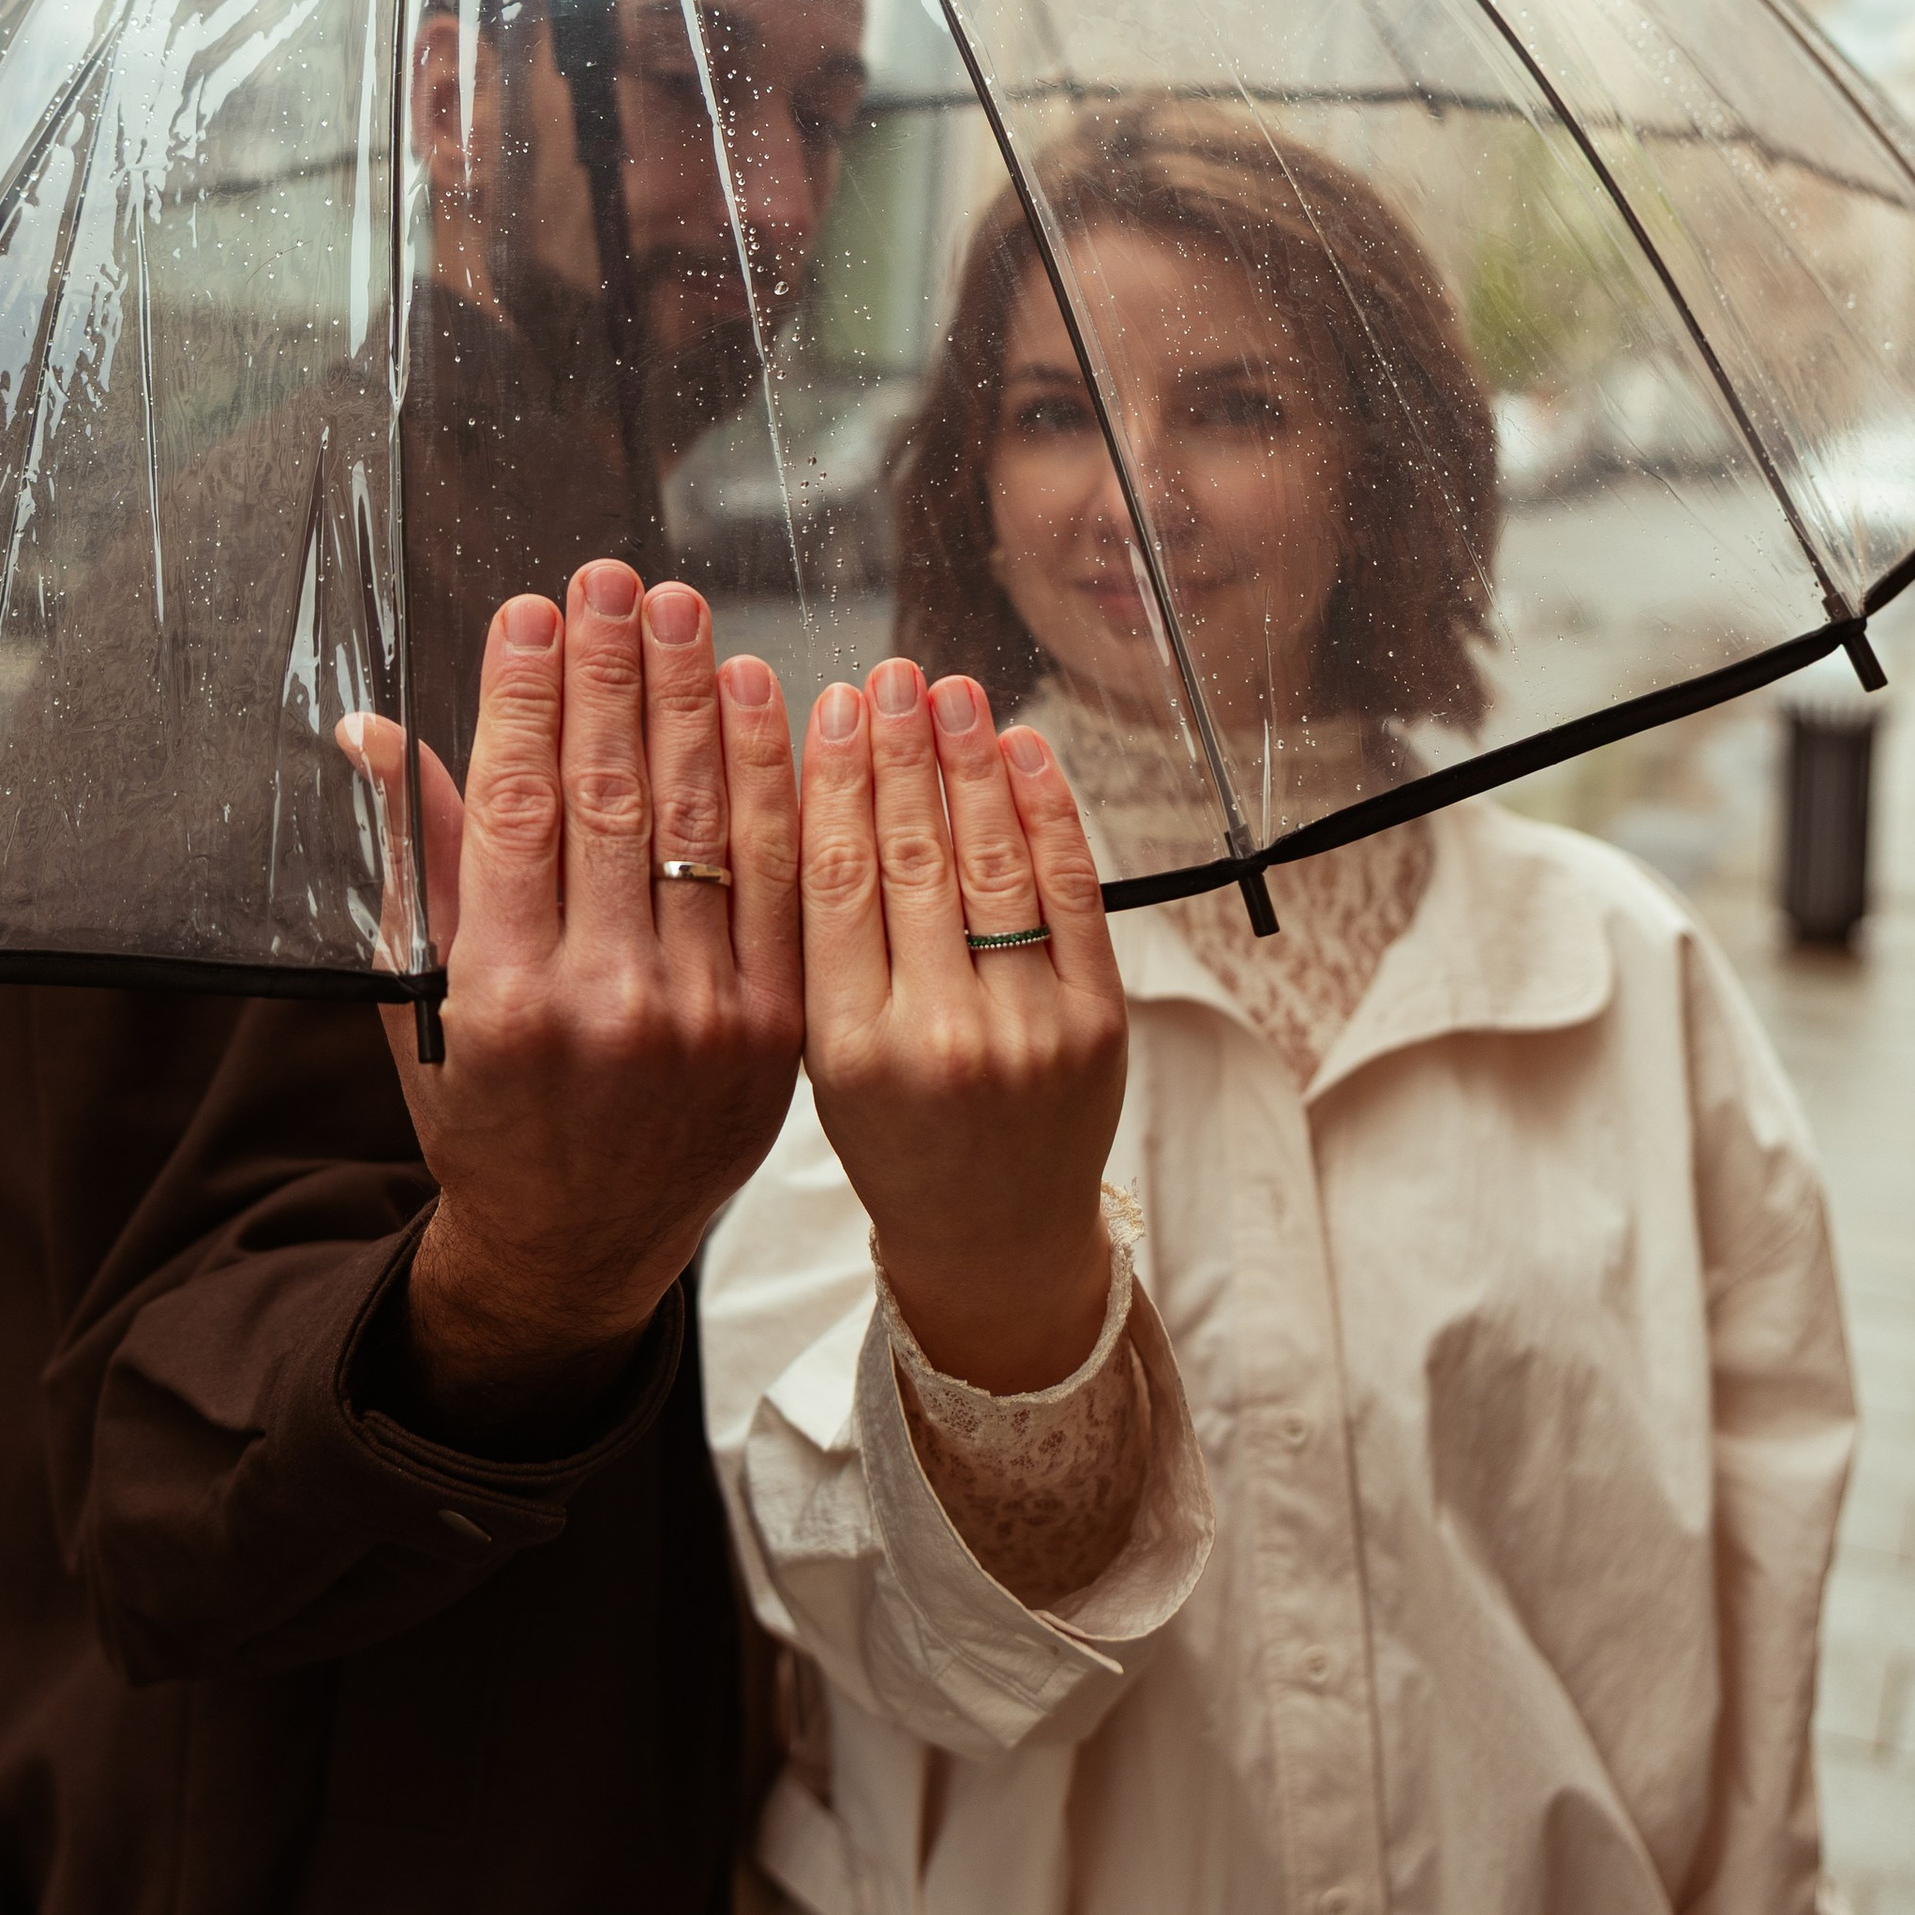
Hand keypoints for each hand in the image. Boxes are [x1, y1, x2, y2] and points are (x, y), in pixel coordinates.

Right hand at [340, 566, 801, 1442]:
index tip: (531, 611)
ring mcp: (700, 1019)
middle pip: (612, 800)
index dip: (525, 699)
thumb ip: (412, 859)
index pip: (516, 808)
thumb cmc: (481, 1110)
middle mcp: (601, 1006)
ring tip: (685, 610)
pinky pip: (780, 878)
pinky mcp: (776, 1028)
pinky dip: (772, 781)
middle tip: (615, 579)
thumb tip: (373, 730)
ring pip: (701, 826)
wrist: (577, 1246)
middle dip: (612, 674)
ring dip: (694, 702)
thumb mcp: (417, 998)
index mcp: (497, 997)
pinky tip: (765, 698)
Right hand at [799, 662, 1128, 1393]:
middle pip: (914, 858)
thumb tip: (820, 793)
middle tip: (893, 674)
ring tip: (953, 692)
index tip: (831, 707)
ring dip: (972, 764)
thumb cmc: (894, 1141)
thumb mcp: (825, 1057)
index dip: (835, 780)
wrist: (994, 1240)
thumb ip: (818, 945)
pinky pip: (1072, 895)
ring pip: (993, 865)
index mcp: (849, 1048)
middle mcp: (939, 1037)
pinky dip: (1049, 815)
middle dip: (904, 751)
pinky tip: (1025, 754)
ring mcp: (1027, 1030)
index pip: (836, 881)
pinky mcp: (1096, 1024)